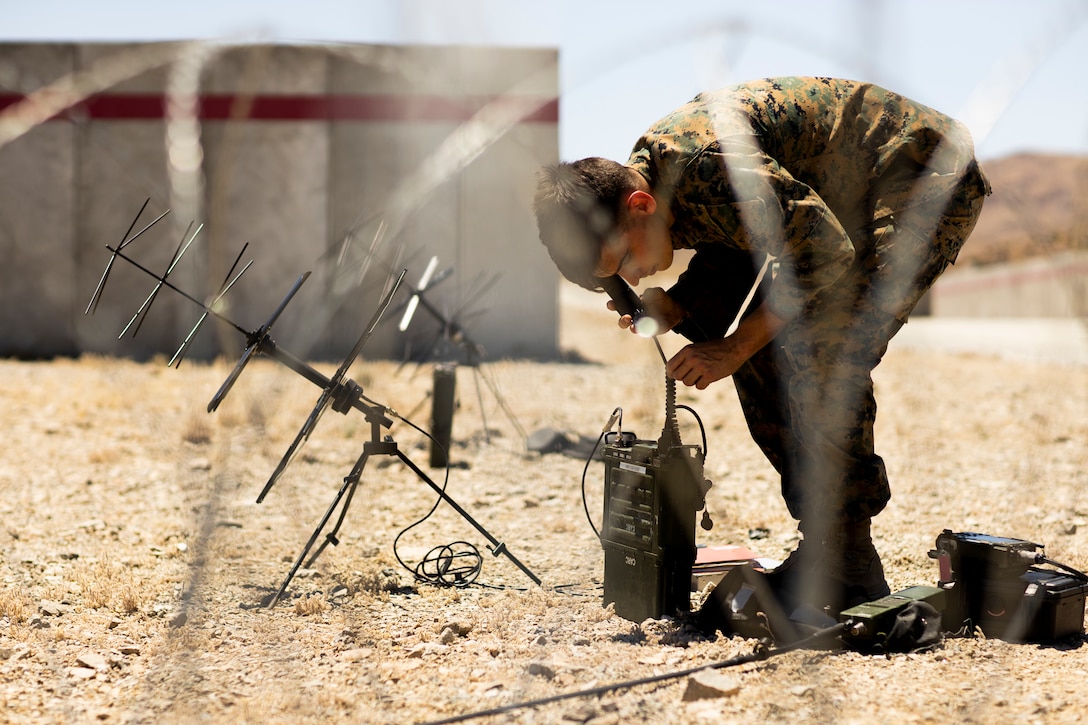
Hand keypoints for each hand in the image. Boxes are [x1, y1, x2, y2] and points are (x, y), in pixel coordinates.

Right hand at [605, 287, 682, 334]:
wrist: (676, 308)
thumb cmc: (662, 300)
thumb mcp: (656, 292)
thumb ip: (649, 292)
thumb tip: (643, 299)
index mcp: (633, 305)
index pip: (620, 306)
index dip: (613, 305)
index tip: (611, 304)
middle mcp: (635, 316)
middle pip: (623, 321)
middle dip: (622, 321)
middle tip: (626, 318)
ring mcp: (642, 324)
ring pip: (633, 329)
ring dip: (633, 328)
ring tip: (635, 326)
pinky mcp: (651, 331)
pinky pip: (646, 333)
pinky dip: (647, 331)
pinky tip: (649, 327)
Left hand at [665, 300, 788, 388]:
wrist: (734, 347)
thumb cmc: (715, 348)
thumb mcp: (697, 348)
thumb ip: (685, 358)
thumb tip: (672, 372)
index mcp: (687, 350)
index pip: (670, 366)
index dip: (672, 373)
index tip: (676, 375)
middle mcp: (692, 358)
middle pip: (677, 377)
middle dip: (684, 377)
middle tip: (692, 374)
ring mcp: (701, 367)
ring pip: (687, 383)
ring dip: (694, 381)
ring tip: (702, 374)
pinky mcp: (710, 375)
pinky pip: (699, 386)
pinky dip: (703, 384)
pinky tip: (709, 377)